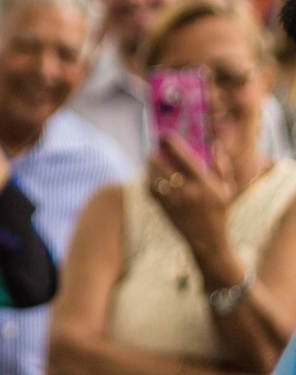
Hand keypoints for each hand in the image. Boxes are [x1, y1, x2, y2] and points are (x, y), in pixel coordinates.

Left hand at [147, 134, 234, 259]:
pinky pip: (150, 189)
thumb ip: (221, 166)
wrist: (207, 239)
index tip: (165, 134)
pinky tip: (153, 175)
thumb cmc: (219, 211)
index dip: (171, 143)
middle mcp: (186, 191)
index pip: (183, 156)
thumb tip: (214, 144)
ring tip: (153, 159)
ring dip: (150, 166)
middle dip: (155, 154)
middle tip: (155, 147)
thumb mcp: (226, 188)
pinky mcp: (162, 208)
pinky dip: (149, 179)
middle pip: (161, 165)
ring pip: (152, 176)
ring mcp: (172, 201)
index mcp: (204, 183)